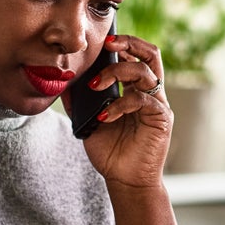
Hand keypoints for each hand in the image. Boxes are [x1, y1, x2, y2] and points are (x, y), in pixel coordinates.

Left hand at [71, 33, 172, 186]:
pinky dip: (120, 104)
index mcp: (136, 91)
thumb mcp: (88, 122)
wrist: (124, 181)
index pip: (136, 57)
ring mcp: (157, 105)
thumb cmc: (111, 153)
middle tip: (108, 45)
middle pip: (151, 54)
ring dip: (117, 72)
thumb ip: (79, 103)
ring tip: (95, 85)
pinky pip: (142, 100)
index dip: (123, 44)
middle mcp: (150, 94)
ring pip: (145, 71)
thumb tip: (63, 83)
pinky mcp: (161, 118)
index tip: (103, 42)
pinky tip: (105, 116)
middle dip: (130, 43)